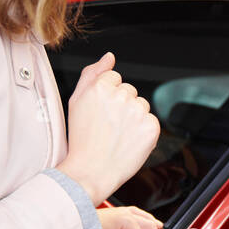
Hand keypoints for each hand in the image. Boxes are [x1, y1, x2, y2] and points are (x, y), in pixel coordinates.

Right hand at [58, 52, 159, 205]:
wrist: (90, 172)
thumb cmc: (82, 139)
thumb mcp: (76, 101)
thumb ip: (92, 74)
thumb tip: (109, 57)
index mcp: (100, 87)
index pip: (114, 78)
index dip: (106, 96)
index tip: (100, 112)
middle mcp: (121, 96)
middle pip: (129, 90)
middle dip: (121, 105)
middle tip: (107, 126)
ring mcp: (138, 112)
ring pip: (141, 105)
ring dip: (133, 117)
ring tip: (117, 135)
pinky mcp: (151, 127)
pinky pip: (151, 121)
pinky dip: (143, 131)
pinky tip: (128, 141)